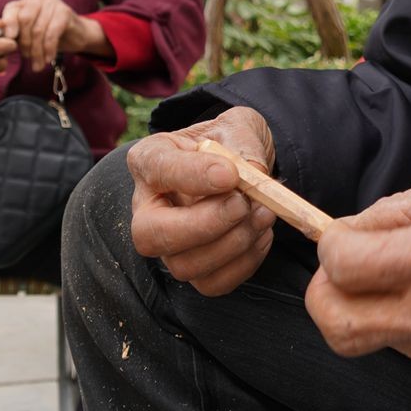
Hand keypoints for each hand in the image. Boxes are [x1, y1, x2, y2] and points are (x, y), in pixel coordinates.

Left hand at [0, 0, 106, 68]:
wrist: (77, 35)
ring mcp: (53, 4)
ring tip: (37, 65)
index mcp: (25, 2)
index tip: (10, 40)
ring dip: (37, 51)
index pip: (11, 9)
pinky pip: (52, 33)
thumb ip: (16, 34)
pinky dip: (48, 49)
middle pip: (25, 20)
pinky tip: (48, 60)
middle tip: (27, 58)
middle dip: (25, 43)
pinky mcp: (65, 12)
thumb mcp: (29, 34)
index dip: (8, 24)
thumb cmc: (49, 35)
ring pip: (39, 30)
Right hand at [127, 106, 277, 296]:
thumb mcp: (236, 127)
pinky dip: (244, 263)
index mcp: (149, 159)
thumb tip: (252, 172)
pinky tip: (260, 233)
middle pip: (150, 235)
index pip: (156, 169)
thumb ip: (242, 143)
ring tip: (263, 213)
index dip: (192, 175)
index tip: (230, 174)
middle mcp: (146, 207)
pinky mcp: (192, 268)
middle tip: (243, 203)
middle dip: (203, 225)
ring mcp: (166, 244)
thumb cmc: (229, 145)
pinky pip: (212, 283)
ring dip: (232, 244)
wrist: (239, 169)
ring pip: (184, 265)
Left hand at [305, 171, 410, 380]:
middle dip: (326, 291)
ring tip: (400, 275)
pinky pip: (399, 345)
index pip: (343, 265)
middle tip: (345, 266)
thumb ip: (383, 216)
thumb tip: (340, 238)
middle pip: (336, 323)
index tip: (345, 234)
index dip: (332, 244)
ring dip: (365, 304)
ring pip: (364, 335)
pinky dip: (398, 319)